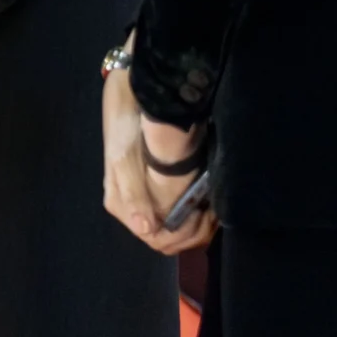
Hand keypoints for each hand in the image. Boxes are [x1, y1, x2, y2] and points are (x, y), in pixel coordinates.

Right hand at [101, 64, 215, 254]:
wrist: (131, 98)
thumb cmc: (126, 129)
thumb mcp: (125, 159)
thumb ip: (134, 195)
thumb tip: (145, 229)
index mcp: (123, 206)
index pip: (156, 238)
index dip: (182, 234)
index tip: (203, 215)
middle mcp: (135, 209)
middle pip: (169, 238)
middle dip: (194, 230)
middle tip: (213, 210)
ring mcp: (148, 201)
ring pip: (179, 230)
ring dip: (199, 223)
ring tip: (212, 203)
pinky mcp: (160, 191)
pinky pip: (182, 215)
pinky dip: (199, 212)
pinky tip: (208, 198)